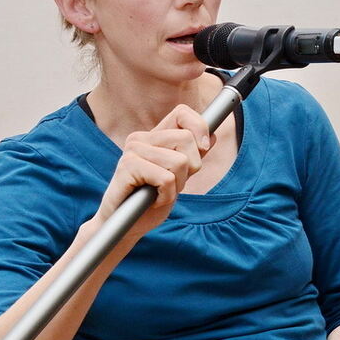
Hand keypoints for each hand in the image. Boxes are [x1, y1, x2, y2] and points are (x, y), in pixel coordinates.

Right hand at [95, 104, 213, 239]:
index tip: (203, 150)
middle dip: (190, 168)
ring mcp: (132, 151)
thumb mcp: (179, 176)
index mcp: (153, 136)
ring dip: (177, 185)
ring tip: (159, 192)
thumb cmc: (151, 201)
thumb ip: (193, 155)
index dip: (199, 128)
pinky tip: (152, 199)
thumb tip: (213, 136)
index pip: (182, 113)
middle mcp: (140, 138)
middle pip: (187, 139)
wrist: (126, 226)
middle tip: (171, 184)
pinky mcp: (127, 167)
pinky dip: (167, 195)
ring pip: (179, 161)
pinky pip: (166, 179)